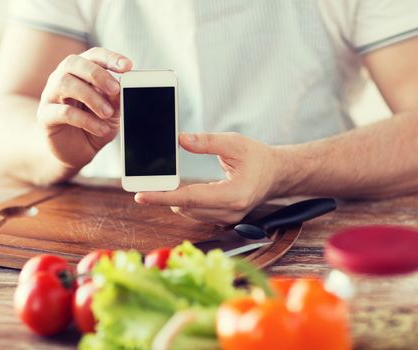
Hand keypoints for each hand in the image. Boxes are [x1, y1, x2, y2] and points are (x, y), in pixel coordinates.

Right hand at [38, 47, 131, 168]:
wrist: (76, 151)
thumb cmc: (94, 124)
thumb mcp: (111, 111)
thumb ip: (115, 98)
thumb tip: (121, 88)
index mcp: (81, 71)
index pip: (93, 55)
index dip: (110, 58)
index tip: (127, 66)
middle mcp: (62, 78)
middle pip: (74, 63)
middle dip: (97, 74)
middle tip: (115, 89)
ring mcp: (51, 95)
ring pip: (65, 83)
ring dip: (91, 97)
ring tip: (108, 113)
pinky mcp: (45, 116)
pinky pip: (64, 112)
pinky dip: (86, 120)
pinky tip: (101, 129)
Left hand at [135, 132, 284, 224]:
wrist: (276, 174)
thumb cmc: (258, 157)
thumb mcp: (234, 142)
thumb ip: (207, 141)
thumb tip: (180, 140)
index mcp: (234, 195)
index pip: (190, 198)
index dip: (163, 197)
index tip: (141, 196)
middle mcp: (230, 212)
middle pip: (186, 207)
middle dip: (164, 196)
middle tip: (145, 183)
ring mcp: (228, 219)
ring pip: (189, 212)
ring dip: (174, 199)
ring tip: (163, 184)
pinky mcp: (224, 219)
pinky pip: (197, 213)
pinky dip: (185, 202)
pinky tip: (180, 190)